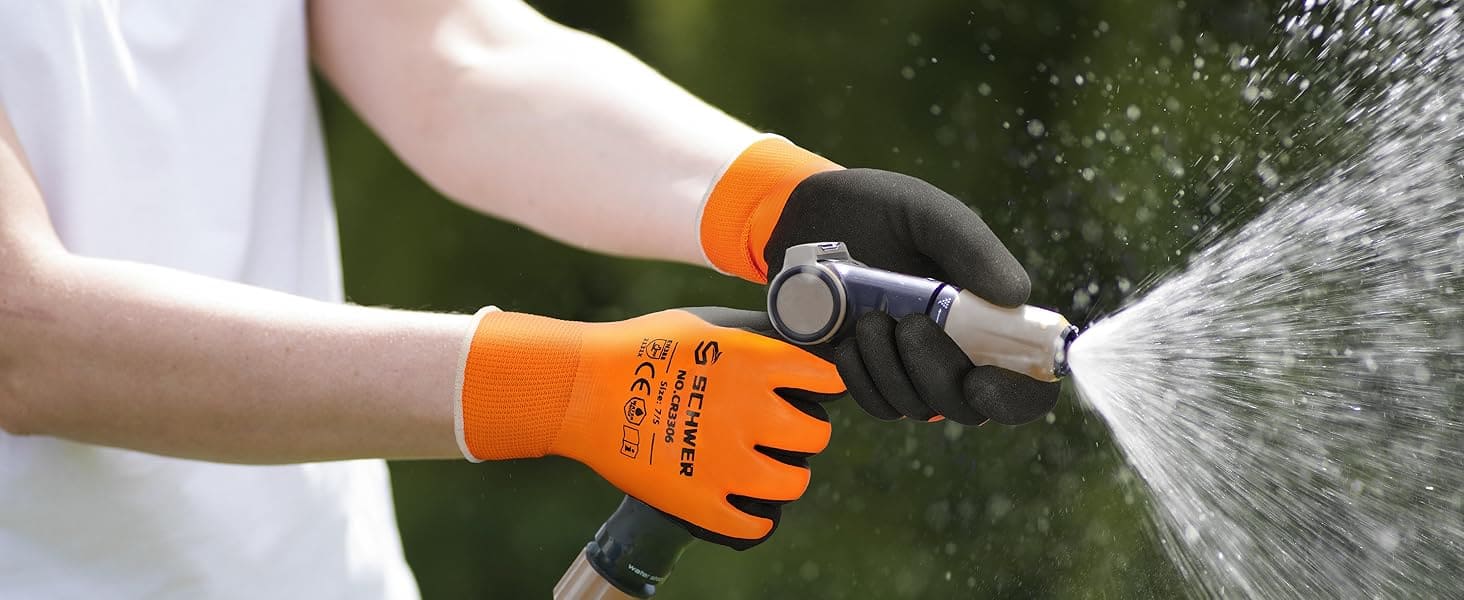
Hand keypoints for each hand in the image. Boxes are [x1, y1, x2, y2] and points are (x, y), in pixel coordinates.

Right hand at [456, 307, 843, 548]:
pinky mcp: (702, 501)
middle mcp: (752, 411)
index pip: (828, 378)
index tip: (818, 389)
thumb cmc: (637, 347)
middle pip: (817, 434)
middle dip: (805, 431)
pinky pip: (754, 524)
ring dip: (787, 475)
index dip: (826, 384)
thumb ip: (751, 340)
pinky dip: (756, 519)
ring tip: (770, 469)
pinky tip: (747, 506)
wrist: (579, 388)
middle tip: (786, 431)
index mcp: (756, 362)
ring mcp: (728, 461)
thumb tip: (788, 348)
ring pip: (794, 481)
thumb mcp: (704, 325)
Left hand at [698, 137, 1059, 424]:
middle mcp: (957, 350)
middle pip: (970, 404)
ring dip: (893, 370)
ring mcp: (911, 369)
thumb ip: (973, 249)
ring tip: (868, 318)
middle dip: (939, 373)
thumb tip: (1018, 297)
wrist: (805, 216)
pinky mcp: (869, 377)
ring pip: (920, 407)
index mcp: (989, 314)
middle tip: (908, 323)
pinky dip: (863, 379)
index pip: (1027, 380)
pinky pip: (877, 404)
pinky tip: (847, 342)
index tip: (981, 381)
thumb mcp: (927, 214)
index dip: (1016, 395)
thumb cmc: (877, 209)